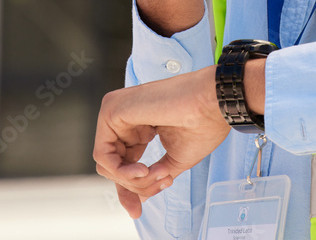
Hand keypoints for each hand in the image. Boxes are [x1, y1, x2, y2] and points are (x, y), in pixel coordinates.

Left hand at [94, 67, 229, 217]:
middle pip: (113, 166)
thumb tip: (138, 196)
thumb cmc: (201, 125)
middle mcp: (124, 118)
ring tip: (155, 175)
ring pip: (106, 163)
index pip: (122, 163)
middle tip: (159, 186)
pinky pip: (103, 154)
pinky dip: (122, 171)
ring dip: (131, 179)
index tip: (137, 211)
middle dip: (133, 186)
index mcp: (138, 125)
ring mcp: (115, 111)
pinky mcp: (111, 111)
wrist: (211, 104)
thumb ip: (152, 175)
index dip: (129, 189)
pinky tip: (143, 170)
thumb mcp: (172, 159)